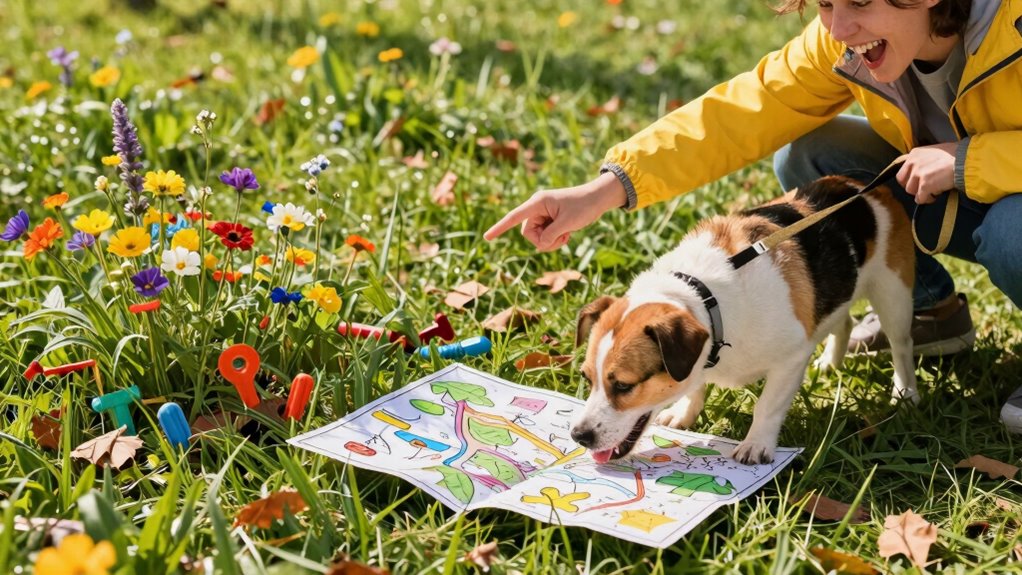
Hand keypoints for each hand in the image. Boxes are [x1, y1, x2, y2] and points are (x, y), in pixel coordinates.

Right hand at [483, 172, 626, 250]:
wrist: (598, 198)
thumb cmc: (584, 206)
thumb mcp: (567, 224)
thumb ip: (550, 235)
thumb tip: (539, 244)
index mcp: (538, 202)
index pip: (514, 217)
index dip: (500, 228)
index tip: (487, 237)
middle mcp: (537, 207)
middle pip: (528, 233)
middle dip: (543, 241)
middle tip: (562, 239)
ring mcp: (542, 213)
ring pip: (536, 236)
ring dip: (550, 241)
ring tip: (566, 236)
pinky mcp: (549, 219)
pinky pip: (544, 235)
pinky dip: (554, 239)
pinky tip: (566, 234)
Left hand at [896, 142, 956, 204]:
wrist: (966, 161)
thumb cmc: (956, 155)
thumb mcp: (935, 151)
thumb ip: (924, 159)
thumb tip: (921, 168)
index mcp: (914, 154)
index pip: (903, 170)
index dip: (910, 178)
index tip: (917, 182)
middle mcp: (913, 163)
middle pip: (903, 182)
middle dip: (912, 186)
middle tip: (922, 188)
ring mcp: (918, 174)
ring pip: (911, 191)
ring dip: (921, 193)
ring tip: (933, 191)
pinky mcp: (925, 185)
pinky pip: (920, 198)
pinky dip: (927, 199)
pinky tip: (935, 196)